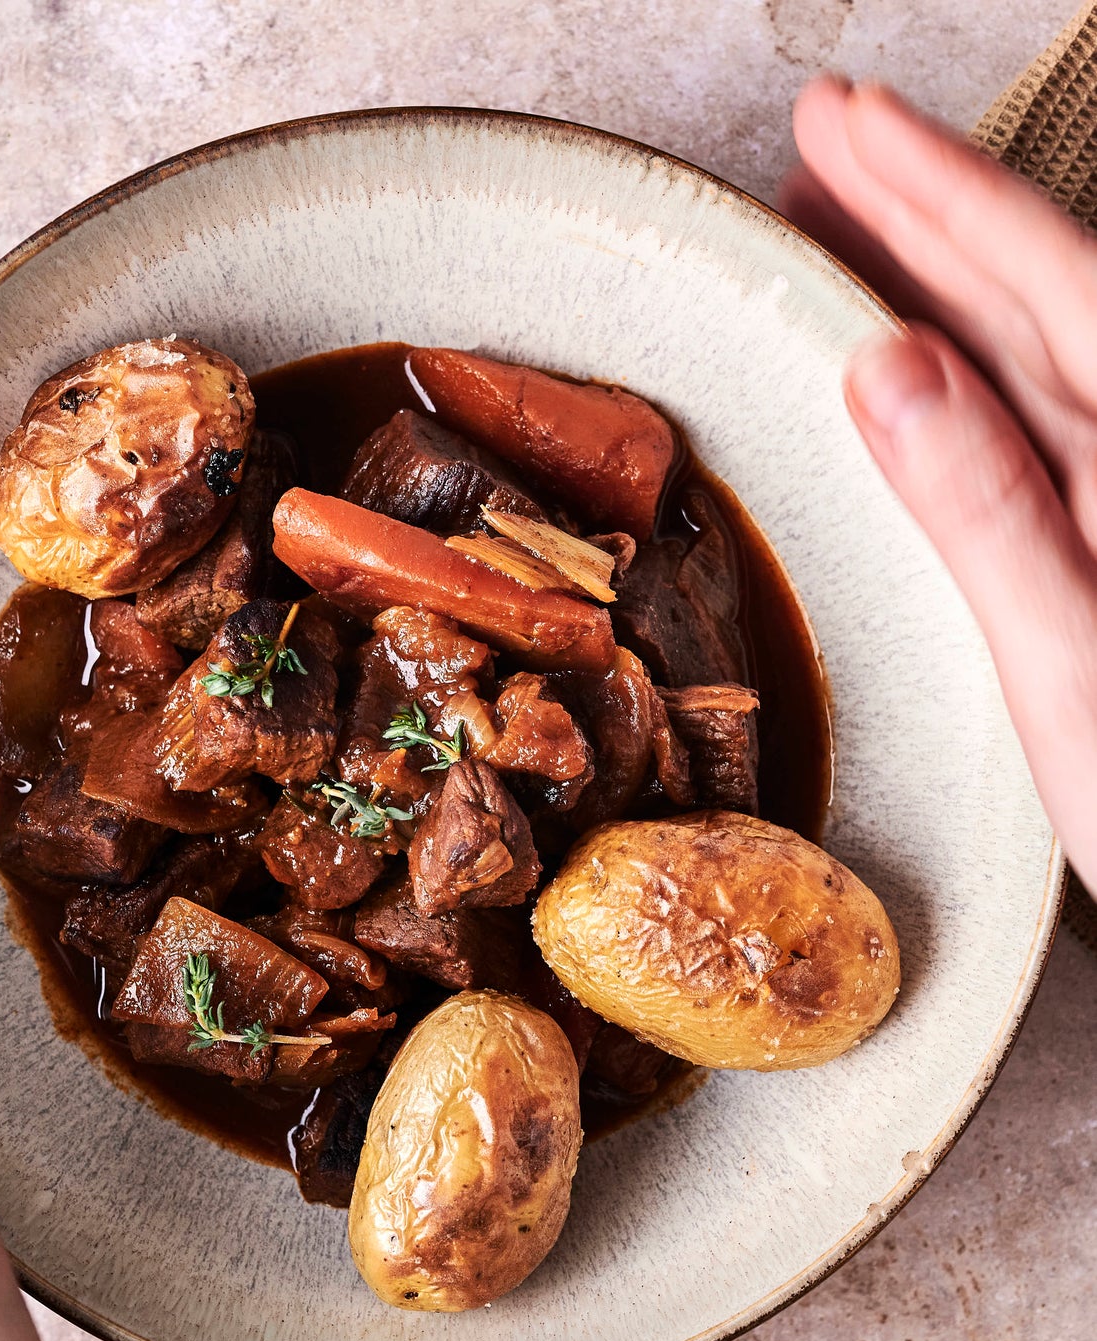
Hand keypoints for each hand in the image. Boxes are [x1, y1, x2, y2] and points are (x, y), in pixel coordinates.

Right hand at [781, 77, 1096, 889]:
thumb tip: (888, 367)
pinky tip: (904, 361)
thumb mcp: (1067, 664)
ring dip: (928, 277)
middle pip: (1031, 292)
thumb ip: (989, 512)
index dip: (940, 192)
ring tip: (841, 219)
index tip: (847, 121)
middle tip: (824, 138)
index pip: (1044, 281)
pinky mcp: (1088, 546)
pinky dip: (946, 376)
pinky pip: (1013, 425)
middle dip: (923, 206)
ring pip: (1018, 350)